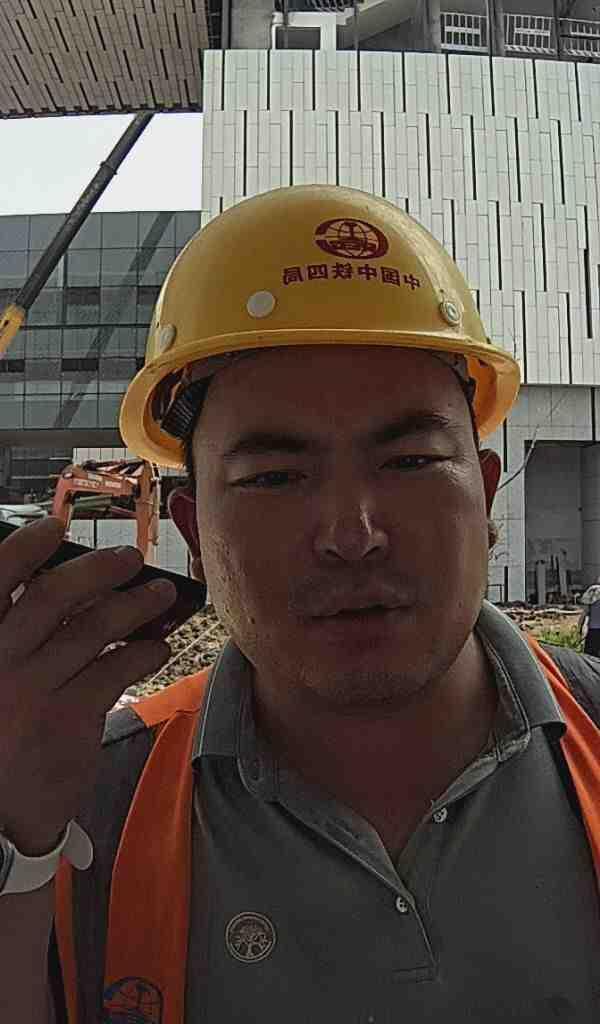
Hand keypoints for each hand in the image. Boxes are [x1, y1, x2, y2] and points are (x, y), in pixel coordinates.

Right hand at [0, 517, 175, 855]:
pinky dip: (144, 651)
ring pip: (95, 629)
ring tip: (160, 596)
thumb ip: (9, 636)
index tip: (54, 528)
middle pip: (56, 597)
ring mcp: (35, 691)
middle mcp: (1, 662)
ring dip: (135, 606)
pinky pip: (117, 669)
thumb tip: (47, 586)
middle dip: (99, 570)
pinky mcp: (70, 719)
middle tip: (129, 559)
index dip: (26, 547)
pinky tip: (158, 647)